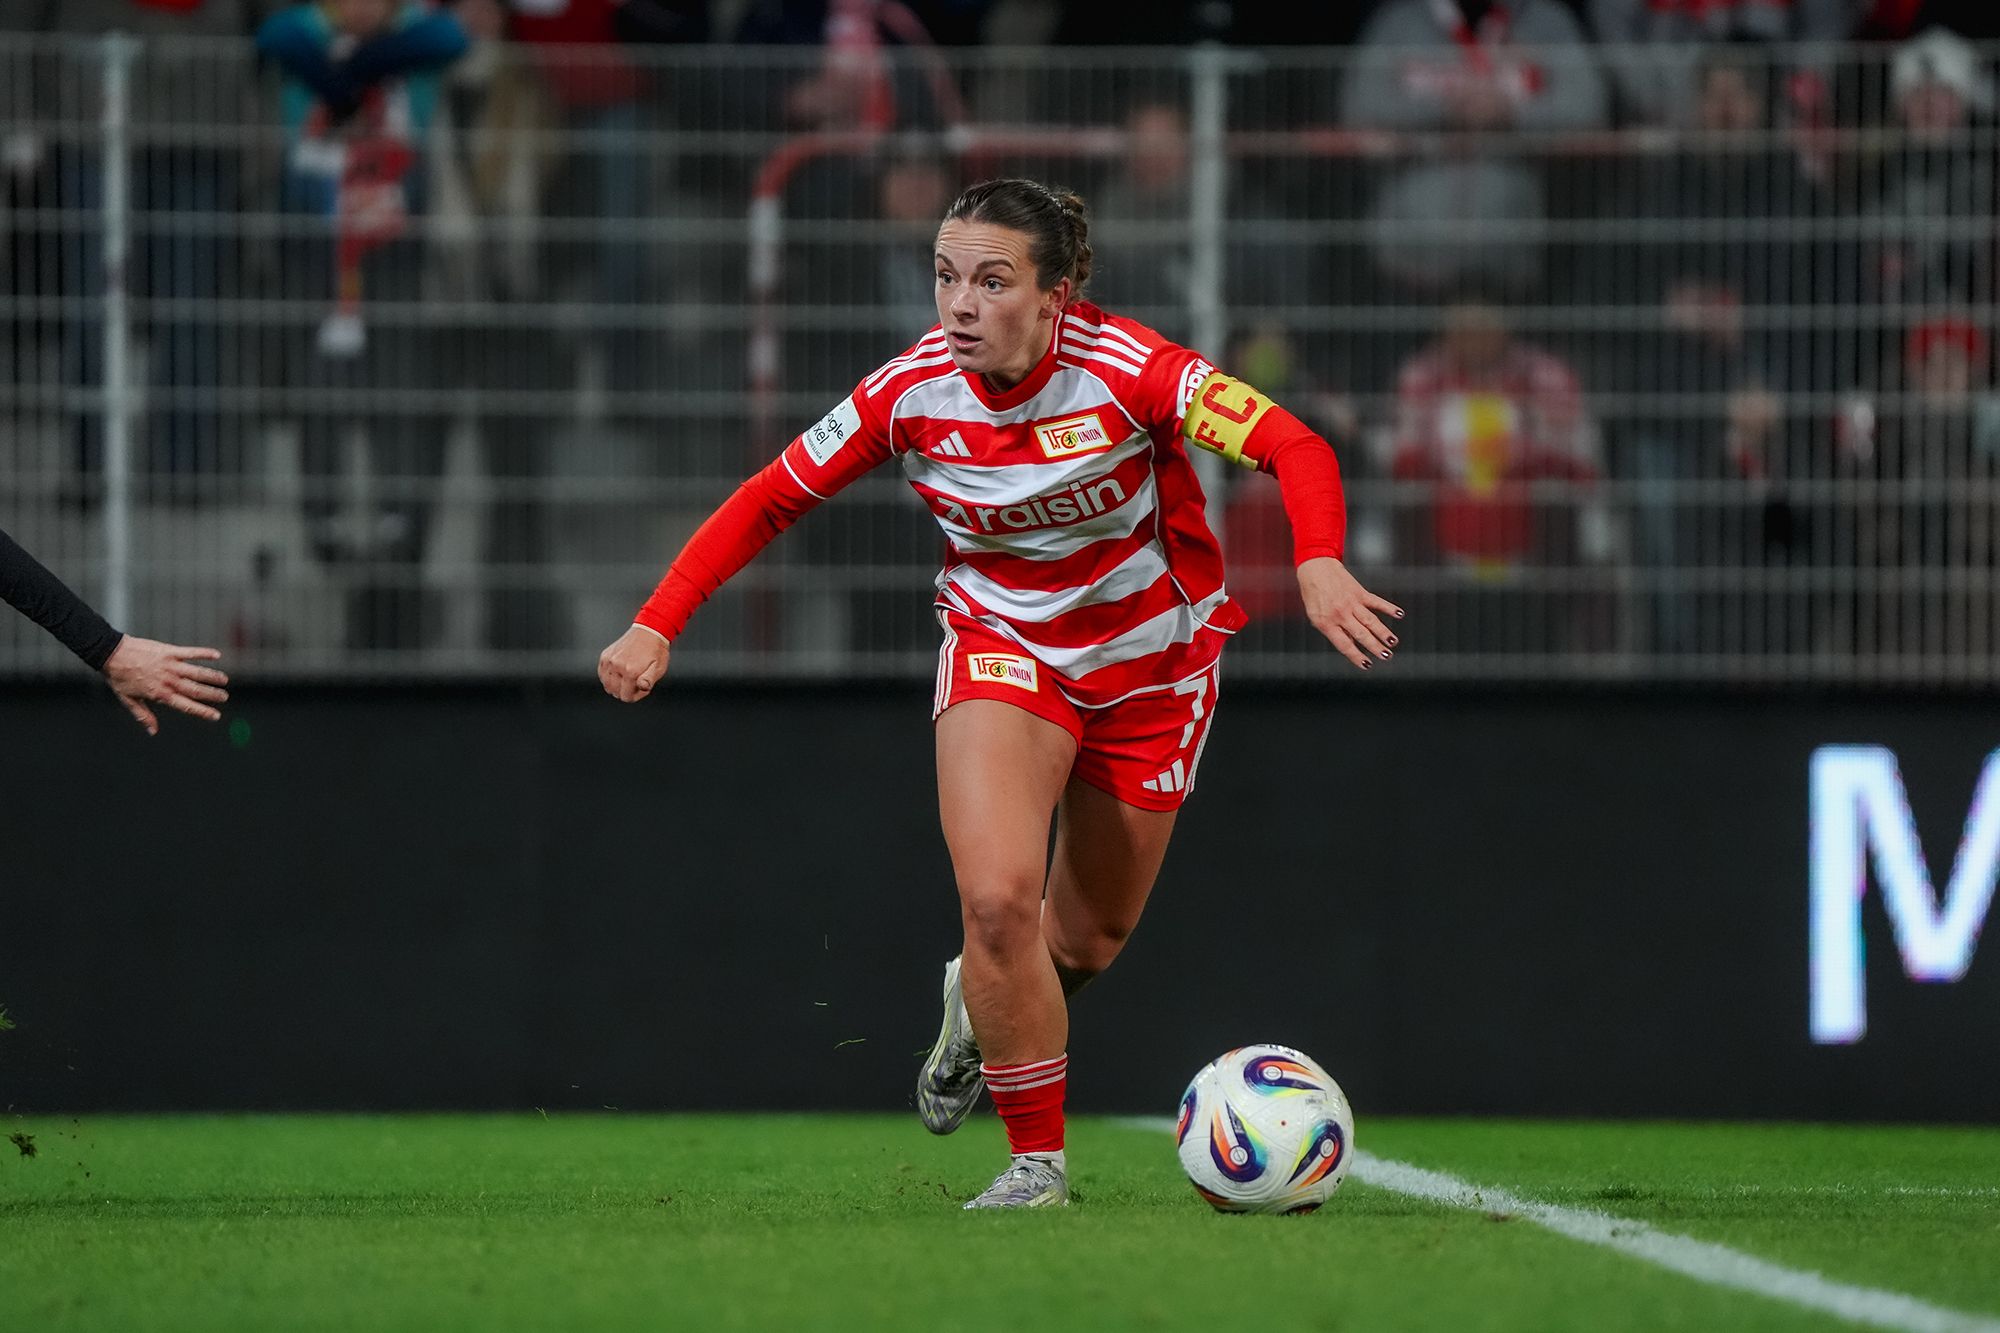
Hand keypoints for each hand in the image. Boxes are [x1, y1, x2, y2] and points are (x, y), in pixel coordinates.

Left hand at [101, 637, 228, 733]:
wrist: (111, 653)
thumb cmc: (119, 677)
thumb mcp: (128, 700)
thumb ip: (143, 715)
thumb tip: (153, 732)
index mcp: (160, 694)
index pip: (187, 705)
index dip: (203, 711)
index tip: (216, 716)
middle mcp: (169, 681)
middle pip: (196, 690)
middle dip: (213, 695)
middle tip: (224, 697)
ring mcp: (170, 666)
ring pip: (197, 672)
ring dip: (213, 677)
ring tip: (224, 680)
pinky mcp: (170, 652)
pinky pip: (191, 653)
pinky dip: (204, 653)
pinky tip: (217, 655)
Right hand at [599, 624, 670, 702]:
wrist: (649, 631)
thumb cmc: (656, 651)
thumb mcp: (658, 667)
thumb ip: (649, 680)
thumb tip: (642, 687)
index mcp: (631, 671)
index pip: (626, 697)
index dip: (636, 695)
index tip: (642, 687)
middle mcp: (617, 666)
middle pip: (616, 692)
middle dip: (627, 691)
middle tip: (636, 681)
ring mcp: (609, 660)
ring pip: (607, 685)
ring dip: (617, 685)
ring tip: (628, 677)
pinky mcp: (605, 656)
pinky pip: (602, 674)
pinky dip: (609, 677)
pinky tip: (619, 673)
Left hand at [1297, 557, 1403, 670]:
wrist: (1315, 568)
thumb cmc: (1314, 596)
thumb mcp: (1316, 617)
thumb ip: (1334, 631)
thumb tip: (1353, 644)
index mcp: (1327, 623)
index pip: (1344, 644)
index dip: (1356, 656)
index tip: (1367, 665)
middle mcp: (1340, 614)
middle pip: (1361, 634)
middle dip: (1375, 647)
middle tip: (1386, 656)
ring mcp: (1351, 603)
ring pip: (1370, 620)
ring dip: (1383, 632)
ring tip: (1393, 642)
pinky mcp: (1359, 592)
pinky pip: (1376, 602)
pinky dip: (1388, 608)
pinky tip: (1399, 614)